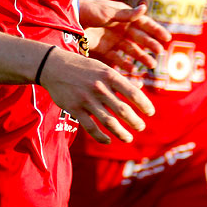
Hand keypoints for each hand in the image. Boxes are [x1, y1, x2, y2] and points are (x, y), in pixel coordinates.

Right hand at [39, 47, 154, 144]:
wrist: (54, 66)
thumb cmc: (84, 68)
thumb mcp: (103, 68)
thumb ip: (120, 80)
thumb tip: (140, 89)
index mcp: (109, 75)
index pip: (133, 93)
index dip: (145, 105)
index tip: (151, 113)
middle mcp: (99, 87)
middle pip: (123, 110)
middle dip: (135, 122)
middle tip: (141, 127)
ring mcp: (86, 99)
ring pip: (109, 122)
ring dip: (121, 133)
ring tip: (128, 138)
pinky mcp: (75, 109)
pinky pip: (91, 128)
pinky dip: (101, 137)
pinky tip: (108, 140)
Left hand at [80, 0, 170, 70]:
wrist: (68, 20)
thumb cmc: (88, 11)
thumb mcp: (108, 12)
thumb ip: (126, 14)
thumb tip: (145, 8)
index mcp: (123, 16)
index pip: (143, 23)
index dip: (155, 30)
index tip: (167, 38)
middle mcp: (120, 28)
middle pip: (139, 38)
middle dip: (150, 45)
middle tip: (160, 53)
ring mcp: (112, 40)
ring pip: (130, 50)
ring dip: (141, 57)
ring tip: (150, 65)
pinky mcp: (103, 50)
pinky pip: (117, 58)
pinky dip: (125, 64)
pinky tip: (133, 70)